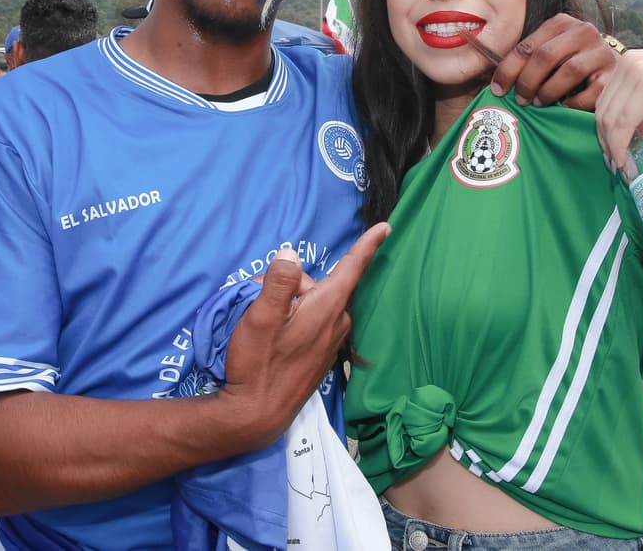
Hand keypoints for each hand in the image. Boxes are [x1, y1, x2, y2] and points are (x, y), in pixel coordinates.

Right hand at [222, 222, 389, 446]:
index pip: (352, 268)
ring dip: (291, 304)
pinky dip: (296, 320)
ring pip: (315, 303)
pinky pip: (314, 322)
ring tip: (264, 324)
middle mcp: (337, 323)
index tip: (387, 227)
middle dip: (291, 284)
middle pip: (319, 284)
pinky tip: (276, 339)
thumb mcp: (259, 317)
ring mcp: (332, 342)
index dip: (369, 245)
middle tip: (259, 301)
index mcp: (326, 307)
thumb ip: (277, 282)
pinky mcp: (324, 356)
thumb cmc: (257, 364)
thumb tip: (290, 253)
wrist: (256, 415)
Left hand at [490, 14, 617, 110]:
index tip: (498, 90)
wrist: (609, 71)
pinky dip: (573, 103)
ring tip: (539, 103)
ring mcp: (602, 52)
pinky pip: (590, 92)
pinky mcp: (614, 75)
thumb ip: (528, 60)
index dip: (509, 69)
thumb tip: (498, 85)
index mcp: (562, 23)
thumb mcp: (548, 54)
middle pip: (546, 56)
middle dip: (528, 81)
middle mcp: (584, 31)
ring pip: (569, 71)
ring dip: (548, 91)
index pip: (528, 46)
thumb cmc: (569, 64)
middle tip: (521, 100)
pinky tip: (565, 107)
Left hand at [595, 49, 642, 168]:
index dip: (604, 131)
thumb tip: (628, 138)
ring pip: (611, 116)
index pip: (605, 101)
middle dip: (606, 141)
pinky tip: (627, 158)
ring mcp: (639, 69)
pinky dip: (621, 143)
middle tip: (616, 166)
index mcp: (631, 62)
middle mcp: (630, 60)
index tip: (612, 156)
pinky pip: (625, 119)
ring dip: (613, 146)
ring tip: (622, 166)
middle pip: (603, 109)